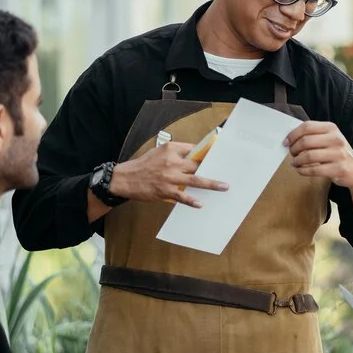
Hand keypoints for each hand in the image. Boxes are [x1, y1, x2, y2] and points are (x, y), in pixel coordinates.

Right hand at [111, 142, 227, 207]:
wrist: (125, 178)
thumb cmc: (143, 165)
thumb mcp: (159, 152)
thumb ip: (175, 153)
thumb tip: (193, 158)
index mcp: (171, 149)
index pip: (194, 149)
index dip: (208, 152)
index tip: (220, 154)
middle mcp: (172, 161)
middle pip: (198, 164)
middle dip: (213, 167)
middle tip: (227, 171)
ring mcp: (170, 177)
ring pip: (196, 180)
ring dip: (211, 184)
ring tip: (224, 186)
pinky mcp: (165, 190)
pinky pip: (183, 196)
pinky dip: (192, 201)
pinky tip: (200, 203)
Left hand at [285, 122, 352, 187]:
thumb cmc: (337, 154)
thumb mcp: (330, 139)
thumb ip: (313, 135)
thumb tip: (290, 139)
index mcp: (332, 128)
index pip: (307, 126)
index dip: (293, 135)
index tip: (286, 142)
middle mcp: (336, 139)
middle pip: (306, 141)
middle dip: (294, 149)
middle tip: (291, 154)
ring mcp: (339, 154)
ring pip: (308, 156)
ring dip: (297, 161)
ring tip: (295, 163)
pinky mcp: (338, 169)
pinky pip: (314, 170)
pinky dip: (303, 171)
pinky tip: (300, 170)